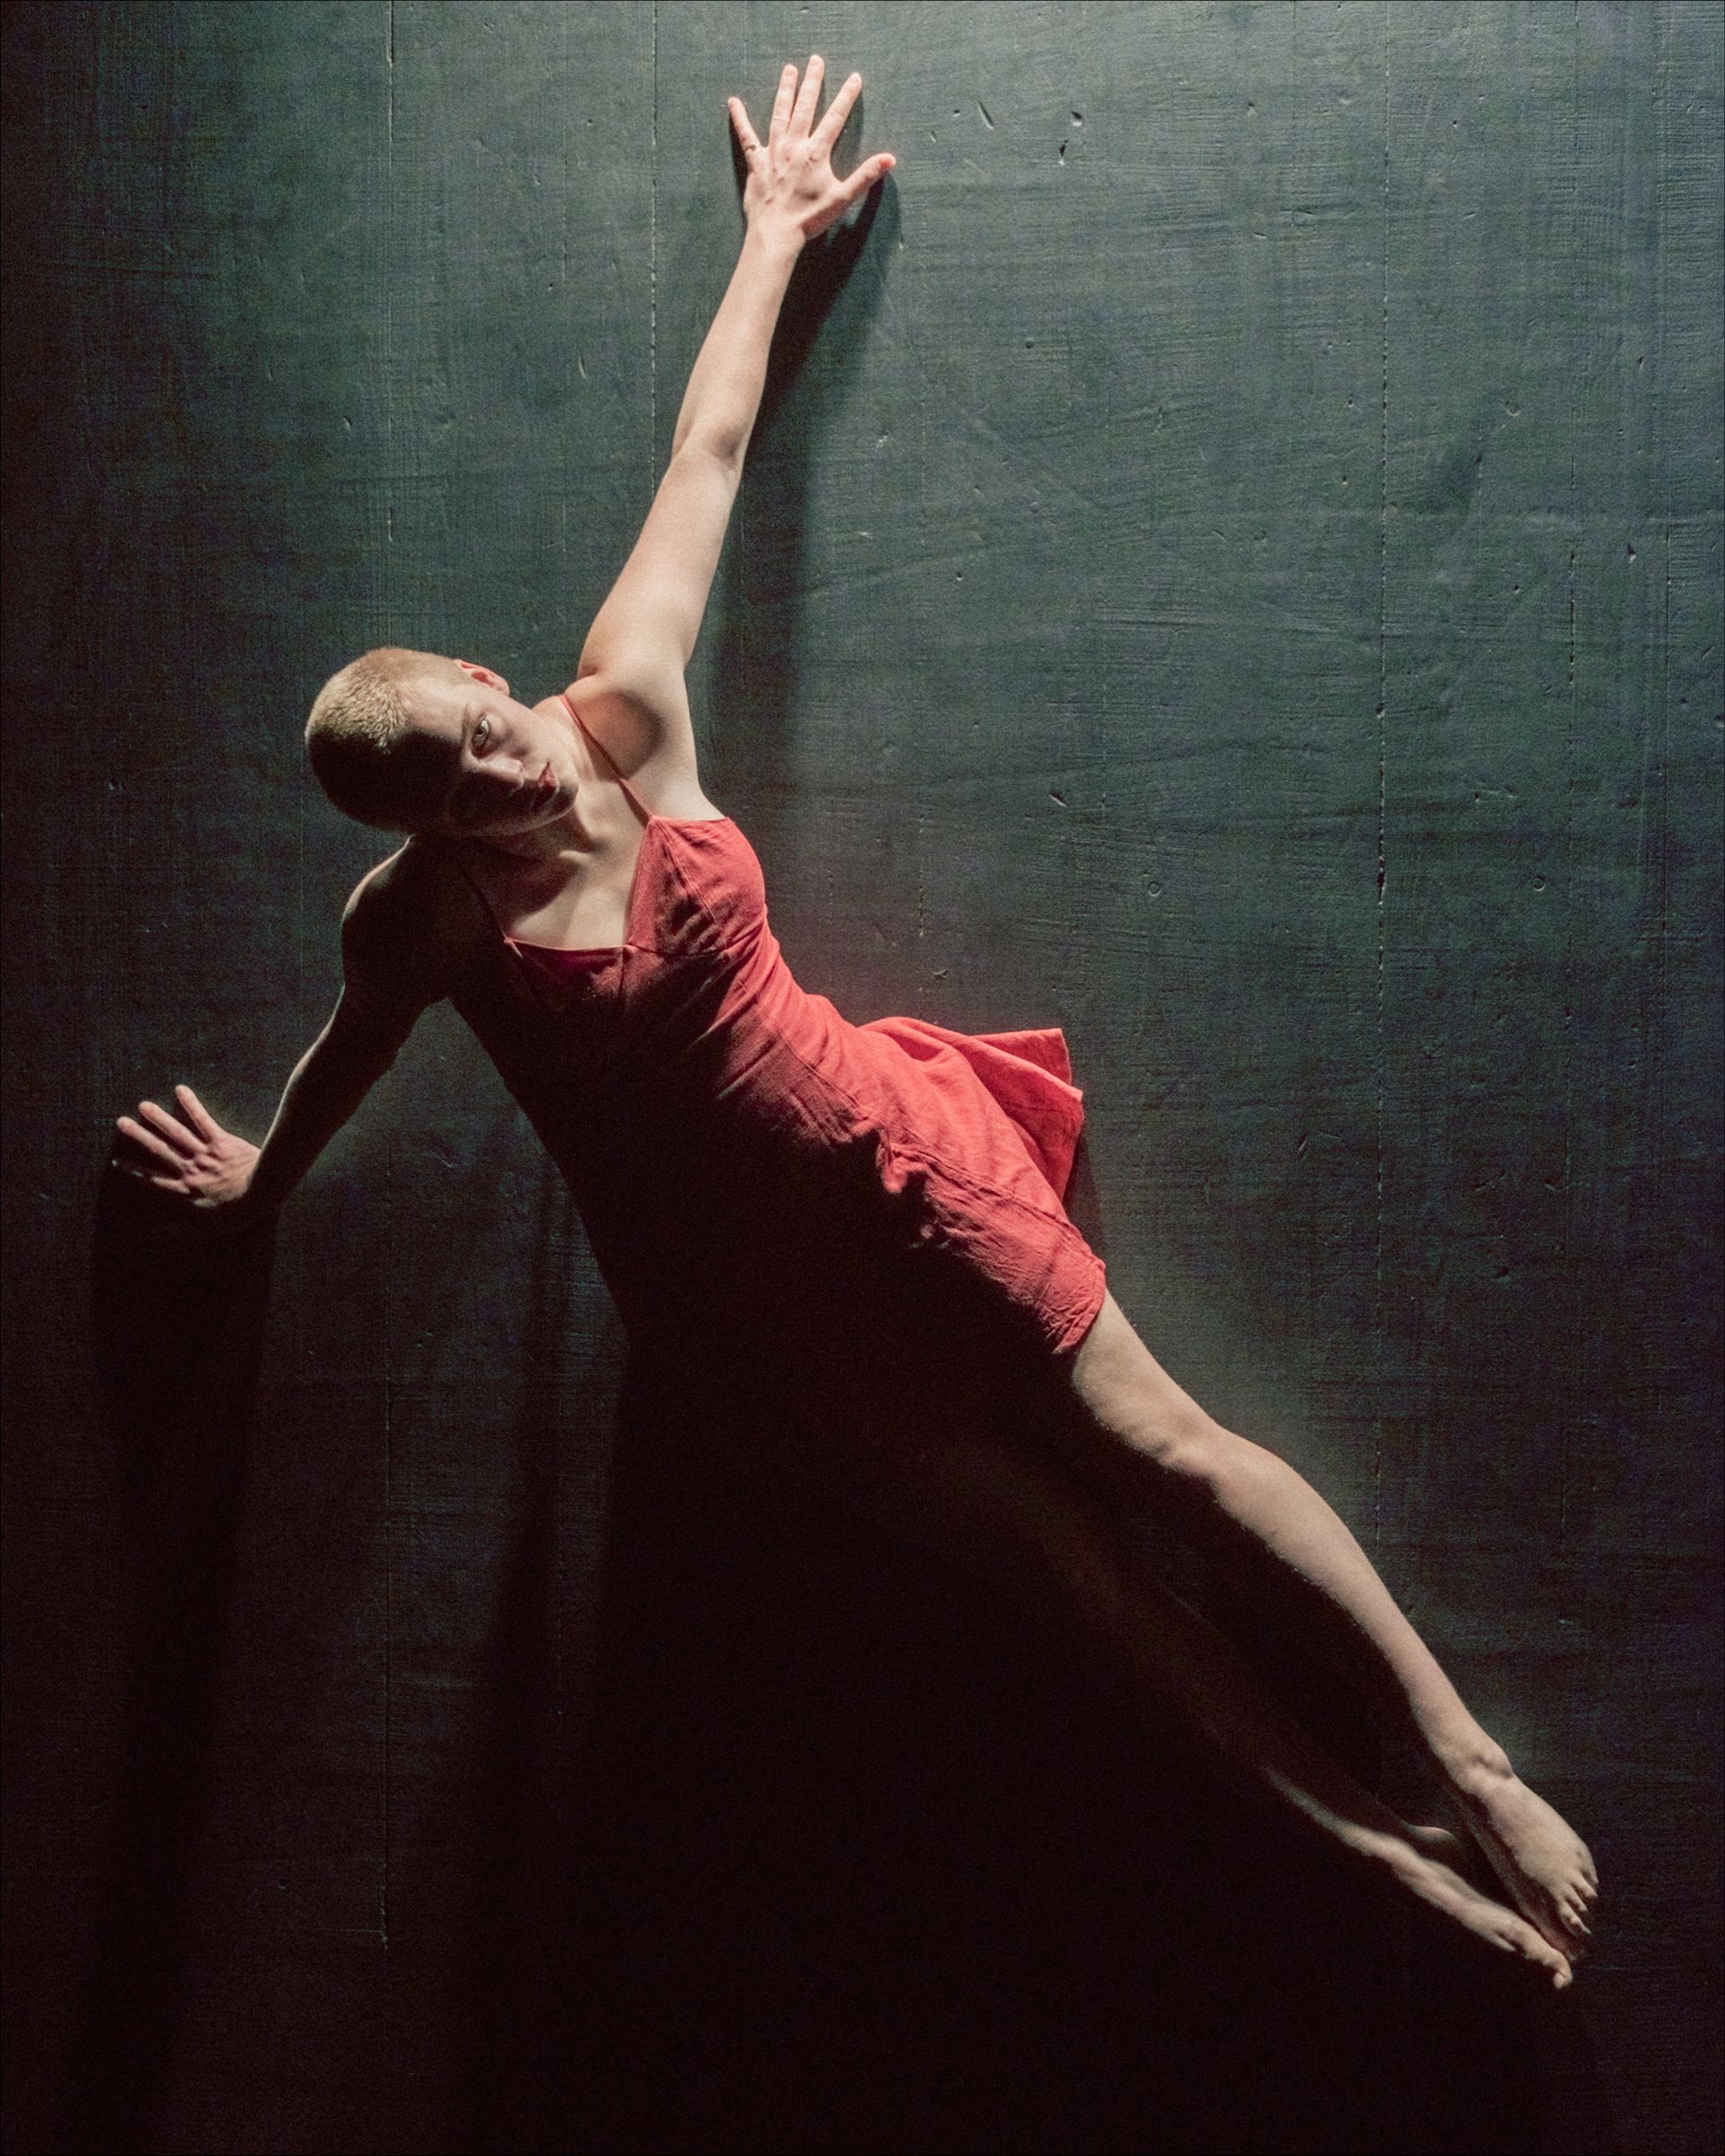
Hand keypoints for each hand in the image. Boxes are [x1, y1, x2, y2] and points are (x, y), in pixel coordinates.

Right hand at [112, 1084, 263, 1234]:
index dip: (134, 1170)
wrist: (262, 1191)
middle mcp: (190, 1168)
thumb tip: (155, 1234)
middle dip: (139, 1136)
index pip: (153, 1179)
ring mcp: (205, 1153)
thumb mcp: (209, 1229)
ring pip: (177, 1133)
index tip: (115, 1162)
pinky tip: (181, 1089)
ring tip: (143, 1105)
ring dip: (159, 1118)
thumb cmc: (239, 1212)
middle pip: (159, 1150)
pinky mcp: (221, 1140)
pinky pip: (204, 1120)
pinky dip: (192, 1105)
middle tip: (121, 1122)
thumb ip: (181, 1231)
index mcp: (186, 1189)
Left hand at [728, 56, 894, 244]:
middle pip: (805, 107)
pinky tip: (733, 102)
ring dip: (785, 90)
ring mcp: (773, 151)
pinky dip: (739, 119)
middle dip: (812, 82)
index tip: (854, 78)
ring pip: (779, 113)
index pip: (835, 117)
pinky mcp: (756, 162)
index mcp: (816, 153)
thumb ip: (865, 176)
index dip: (846, 96)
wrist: (776, 233)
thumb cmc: (809, 219)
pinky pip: (746, 136)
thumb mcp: (842, 198)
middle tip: (815, 61)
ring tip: (788, 70)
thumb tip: (889, 159)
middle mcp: (794, 145)